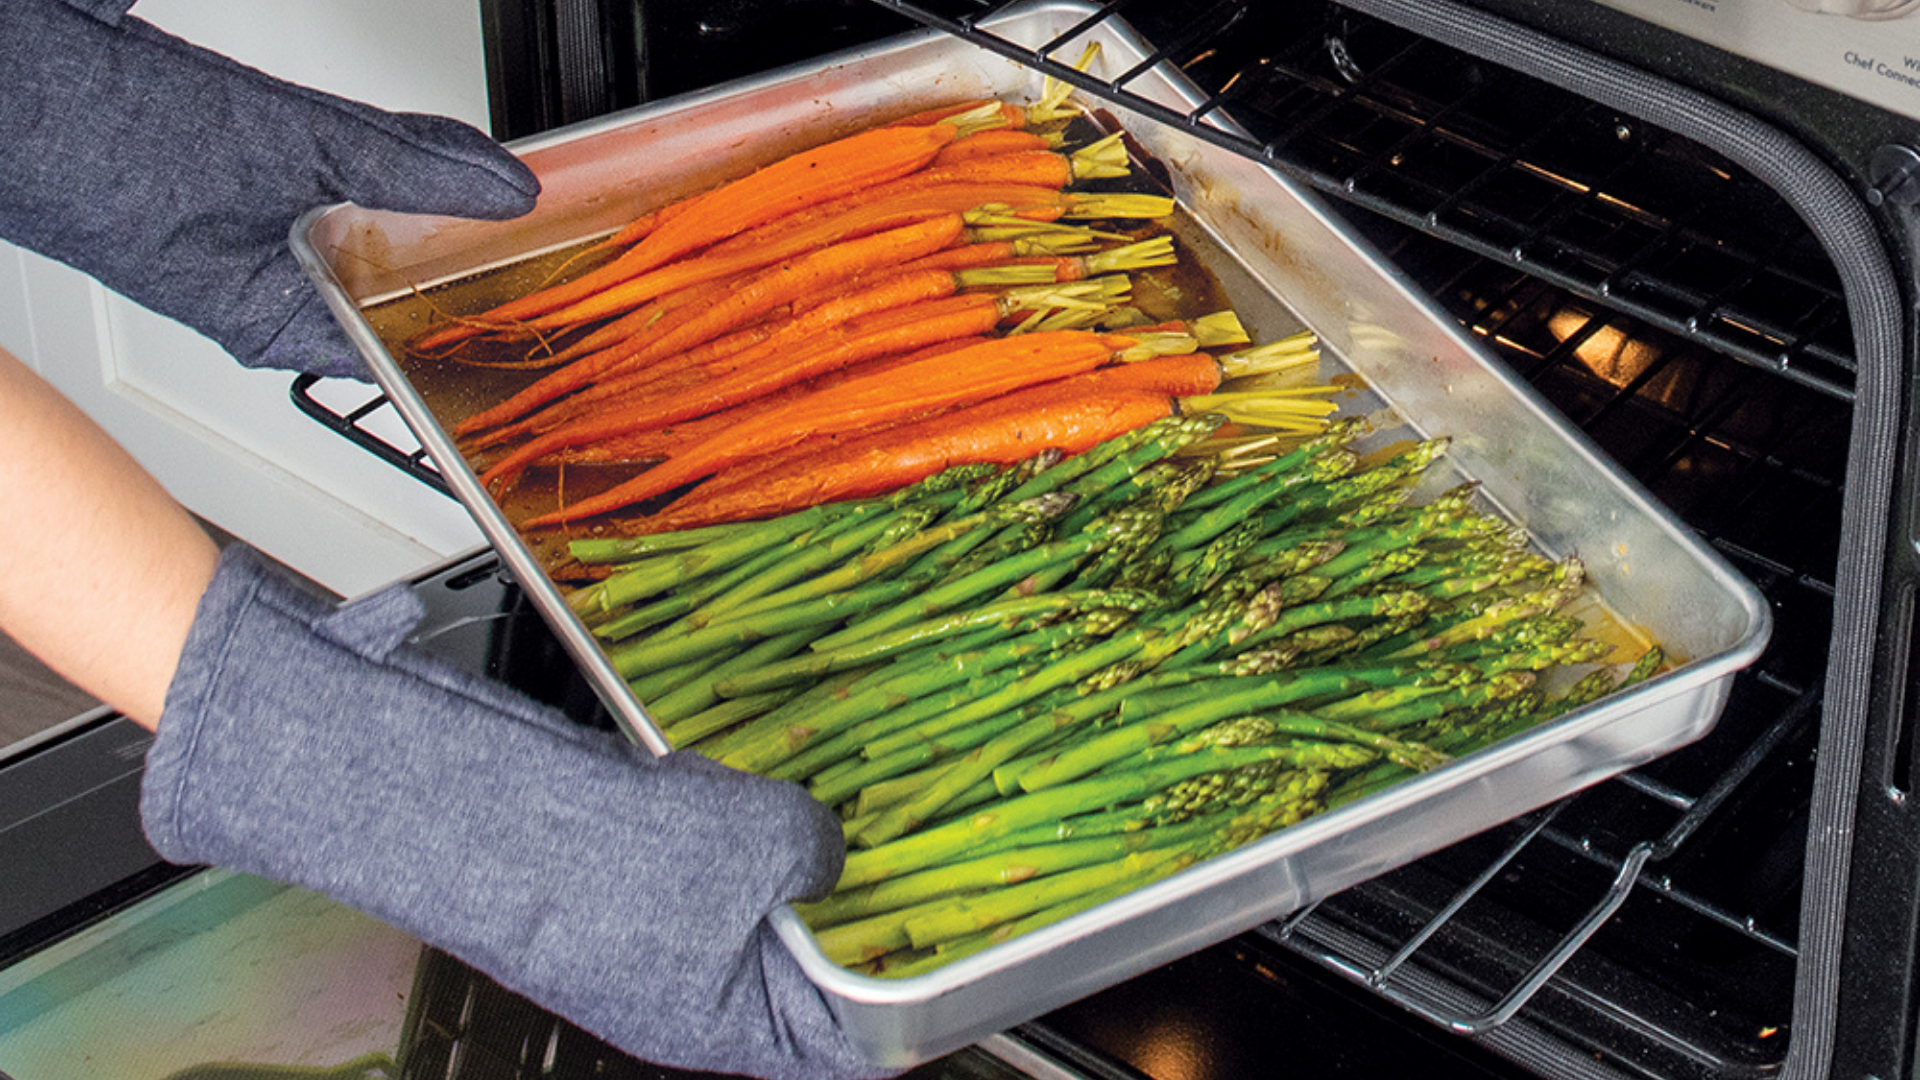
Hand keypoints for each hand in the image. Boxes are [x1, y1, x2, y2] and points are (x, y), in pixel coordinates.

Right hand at [0, 1, 538, 378]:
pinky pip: (351, 180)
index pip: (404, 350)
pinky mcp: (257, 176)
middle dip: (470, 261)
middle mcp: (273, 290)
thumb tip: (502, 188)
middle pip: (404, 288)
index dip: (475, 323)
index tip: (547, 297)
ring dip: (435, 208)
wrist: (14, 78)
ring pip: (382, 230)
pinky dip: (392, 165)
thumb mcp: (284, 150)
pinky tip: (443, 154)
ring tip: (512, 199)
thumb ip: (402, 165)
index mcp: (274, 322)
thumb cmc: (97, 145)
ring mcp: (264, 234)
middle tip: (554, 241)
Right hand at [143, 546, 882, 1079]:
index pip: (843, 1041)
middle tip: (905, 841)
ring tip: (821, 796)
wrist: (460, 798)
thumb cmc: (600, 854)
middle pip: (800, 961)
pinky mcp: (618, 869)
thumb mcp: (755, 849)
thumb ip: (818, 854)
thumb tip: (828, 848)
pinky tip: (738, 775)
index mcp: (721, 1027)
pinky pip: (701, 848)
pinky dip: (730, 814)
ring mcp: (649, 930)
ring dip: (785, 846)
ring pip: (751, 894)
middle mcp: (686, 991)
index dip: (905, 989)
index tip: (955, 941)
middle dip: (850, 901)